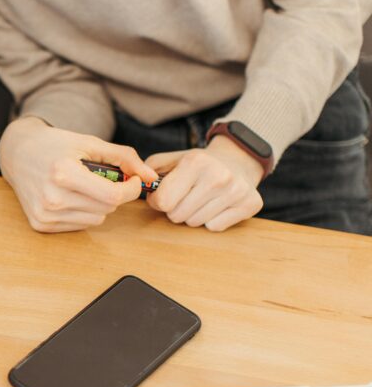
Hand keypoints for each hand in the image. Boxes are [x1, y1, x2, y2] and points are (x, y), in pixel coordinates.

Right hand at [0, 117, 157, 231]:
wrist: (18, 154)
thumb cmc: (55, 145)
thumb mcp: (90, 143)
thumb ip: (124, 158)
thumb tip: (151, 177)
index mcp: (63, 173)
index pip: (112, 195)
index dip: (131, 189)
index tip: (134, 180)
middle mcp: (52, 198)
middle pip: (107, 208)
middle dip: (115, 195)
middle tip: (106, 179)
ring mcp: (45, 215)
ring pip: (96, 219)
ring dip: (99, 205)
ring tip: (84, 187)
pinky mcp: (41, 225)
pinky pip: (80, 225)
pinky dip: (83, 212)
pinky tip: (70, 197)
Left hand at [144, 136, 263, 231]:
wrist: (238, 160)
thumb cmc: (198, 164)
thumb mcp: (172, 159)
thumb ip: (148, 170)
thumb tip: (136, 183)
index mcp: (196, 162)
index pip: (163, 201)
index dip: (157, 201)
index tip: (162, 196)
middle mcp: (218, 176)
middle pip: (177, 215)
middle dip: (175, 209)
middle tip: (185, 196)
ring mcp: (236, 191)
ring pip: (195, 223)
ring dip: (192, 215)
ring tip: (201, 198)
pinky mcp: (250, 204)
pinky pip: (214, 227)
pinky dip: (211, 220)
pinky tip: (216, 204)